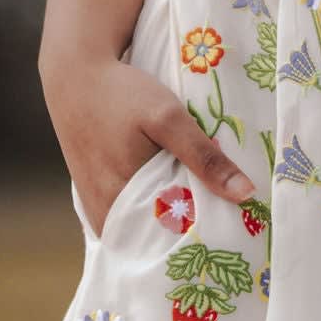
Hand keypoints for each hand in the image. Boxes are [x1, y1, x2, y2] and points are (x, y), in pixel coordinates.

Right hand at [45, 54, 255, 235]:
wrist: (75, 75)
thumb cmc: (121, 95)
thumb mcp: (168, 118)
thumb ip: (204, 157)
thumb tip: (245, 195)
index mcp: (121, 203)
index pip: (169, 244)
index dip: (202, 242)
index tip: (235, 237)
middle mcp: (106, 215)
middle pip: (156, 240)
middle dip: (189, 235)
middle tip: (229, 227)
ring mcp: (97, 207)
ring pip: (142, 228)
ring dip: (170, 222)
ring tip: (207, 211)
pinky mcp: (94, 196)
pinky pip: (128, 216)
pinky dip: (151, 210)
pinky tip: (175, 195)